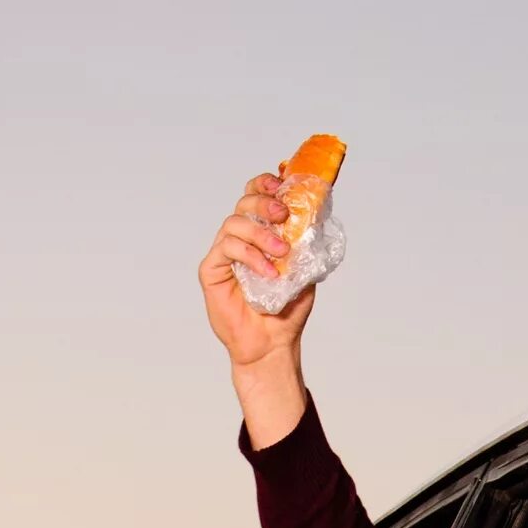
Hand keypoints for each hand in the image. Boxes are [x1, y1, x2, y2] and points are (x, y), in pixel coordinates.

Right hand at [199, 173, 316, 390]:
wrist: (273, 343)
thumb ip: (306, 240)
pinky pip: (227, 249)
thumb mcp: (305, 268)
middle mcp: (240, 239)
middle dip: (264, 202)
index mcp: (260, 233)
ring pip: (234, 223)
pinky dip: (250, 256)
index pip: (256, 195)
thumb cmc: (287, 309)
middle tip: (283, 215)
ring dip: (260, 234)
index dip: (265, 184)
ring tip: (282, 253)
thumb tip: (317, 211)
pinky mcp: (211, 270)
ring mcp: (224, 254)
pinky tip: (269, 272)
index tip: (282, 184)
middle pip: (244, 203)